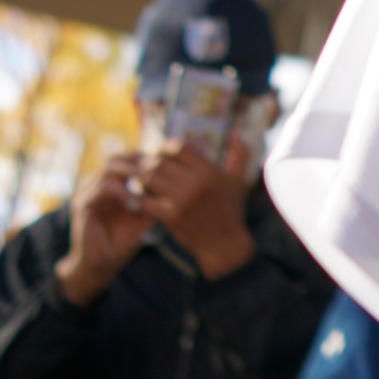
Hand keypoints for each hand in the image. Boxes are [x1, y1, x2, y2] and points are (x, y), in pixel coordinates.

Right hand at [56, 152, 152, 305]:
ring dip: (130, 171)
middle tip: (157, 167)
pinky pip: (102, 188)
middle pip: (115, 158)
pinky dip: (120, 190)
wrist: (101, 264)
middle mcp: (95, 186)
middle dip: (137, 160)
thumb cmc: (122, 241)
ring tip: (148, 179)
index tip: (165, 164)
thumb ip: (152, 199)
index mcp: (109, 186)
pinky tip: (134, 199)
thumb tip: (174, 182)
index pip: (125, 159)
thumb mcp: (143, 217)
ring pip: (108, 169)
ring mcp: (87, 194)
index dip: (144, 158)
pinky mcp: (83, 206)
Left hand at [139, 136, 257, 280]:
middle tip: (146, 165)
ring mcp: (181, 201)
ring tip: (141, 178)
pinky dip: (138, 196)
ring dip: (141, 176)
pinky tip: (139, 196)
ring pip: (149, 177)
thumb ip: (240, 156)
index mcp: (210, 172)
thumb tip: (238, 135)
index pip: (179, 148)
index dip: (167, 147)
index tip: (163, 153)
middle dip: (150, 161)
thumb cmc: (231, 210)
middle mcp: (196, 184)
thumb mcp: (239, 181)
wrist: (224, 243)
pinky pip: (144, 200)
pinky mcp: (170, 217)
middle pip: (160, 161)